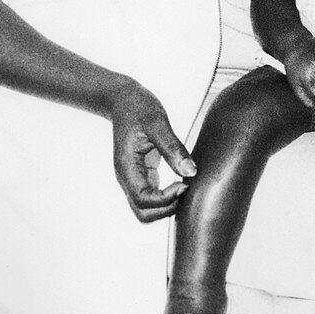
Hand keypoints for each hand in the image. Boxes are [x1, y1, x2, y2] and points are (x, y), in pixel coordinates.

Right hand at [110, 79, 196, 222]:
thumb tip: (190, 172)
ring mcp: (134, 177)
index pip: (143, 200)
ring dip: (167, 205)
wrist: (123, 100)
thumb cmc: (138, 108)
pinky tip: (181, 182)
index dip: (166, 199)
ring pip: (147, 209)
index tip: (185, 184)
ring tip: (185, 186)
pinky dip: (167, 197)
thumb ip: (173, 148)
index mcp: (127, 167)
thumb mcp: (158, 123)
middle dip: (166, 209)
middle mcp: (127, 177)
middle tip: (186, 188)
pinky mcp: (142, 174)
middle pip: (143, 213)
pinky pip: (152, 196)